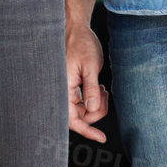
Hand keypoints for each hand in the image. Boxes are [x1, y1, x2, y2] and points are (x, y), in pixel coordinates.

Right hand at [66, 20, 107, 141]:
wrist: (76, 29)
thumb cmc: (80, 43)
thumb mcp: (89, 66)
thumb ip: (91, 88)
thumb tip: (92, 108)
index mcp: (62, 88)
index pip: (73, 119)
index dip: (87, 130)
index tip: (101, 138)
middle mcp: (62, 92)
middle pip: (80, 117)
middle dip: (96, 111)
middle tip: (104, 94)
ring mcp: (67, 90)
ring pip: (84, 110)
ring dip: (96, 104)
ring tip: (101, 88)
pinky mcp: (72, 87)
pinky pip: (84, 102)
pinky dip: (94, 98)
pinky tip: (98, 87)